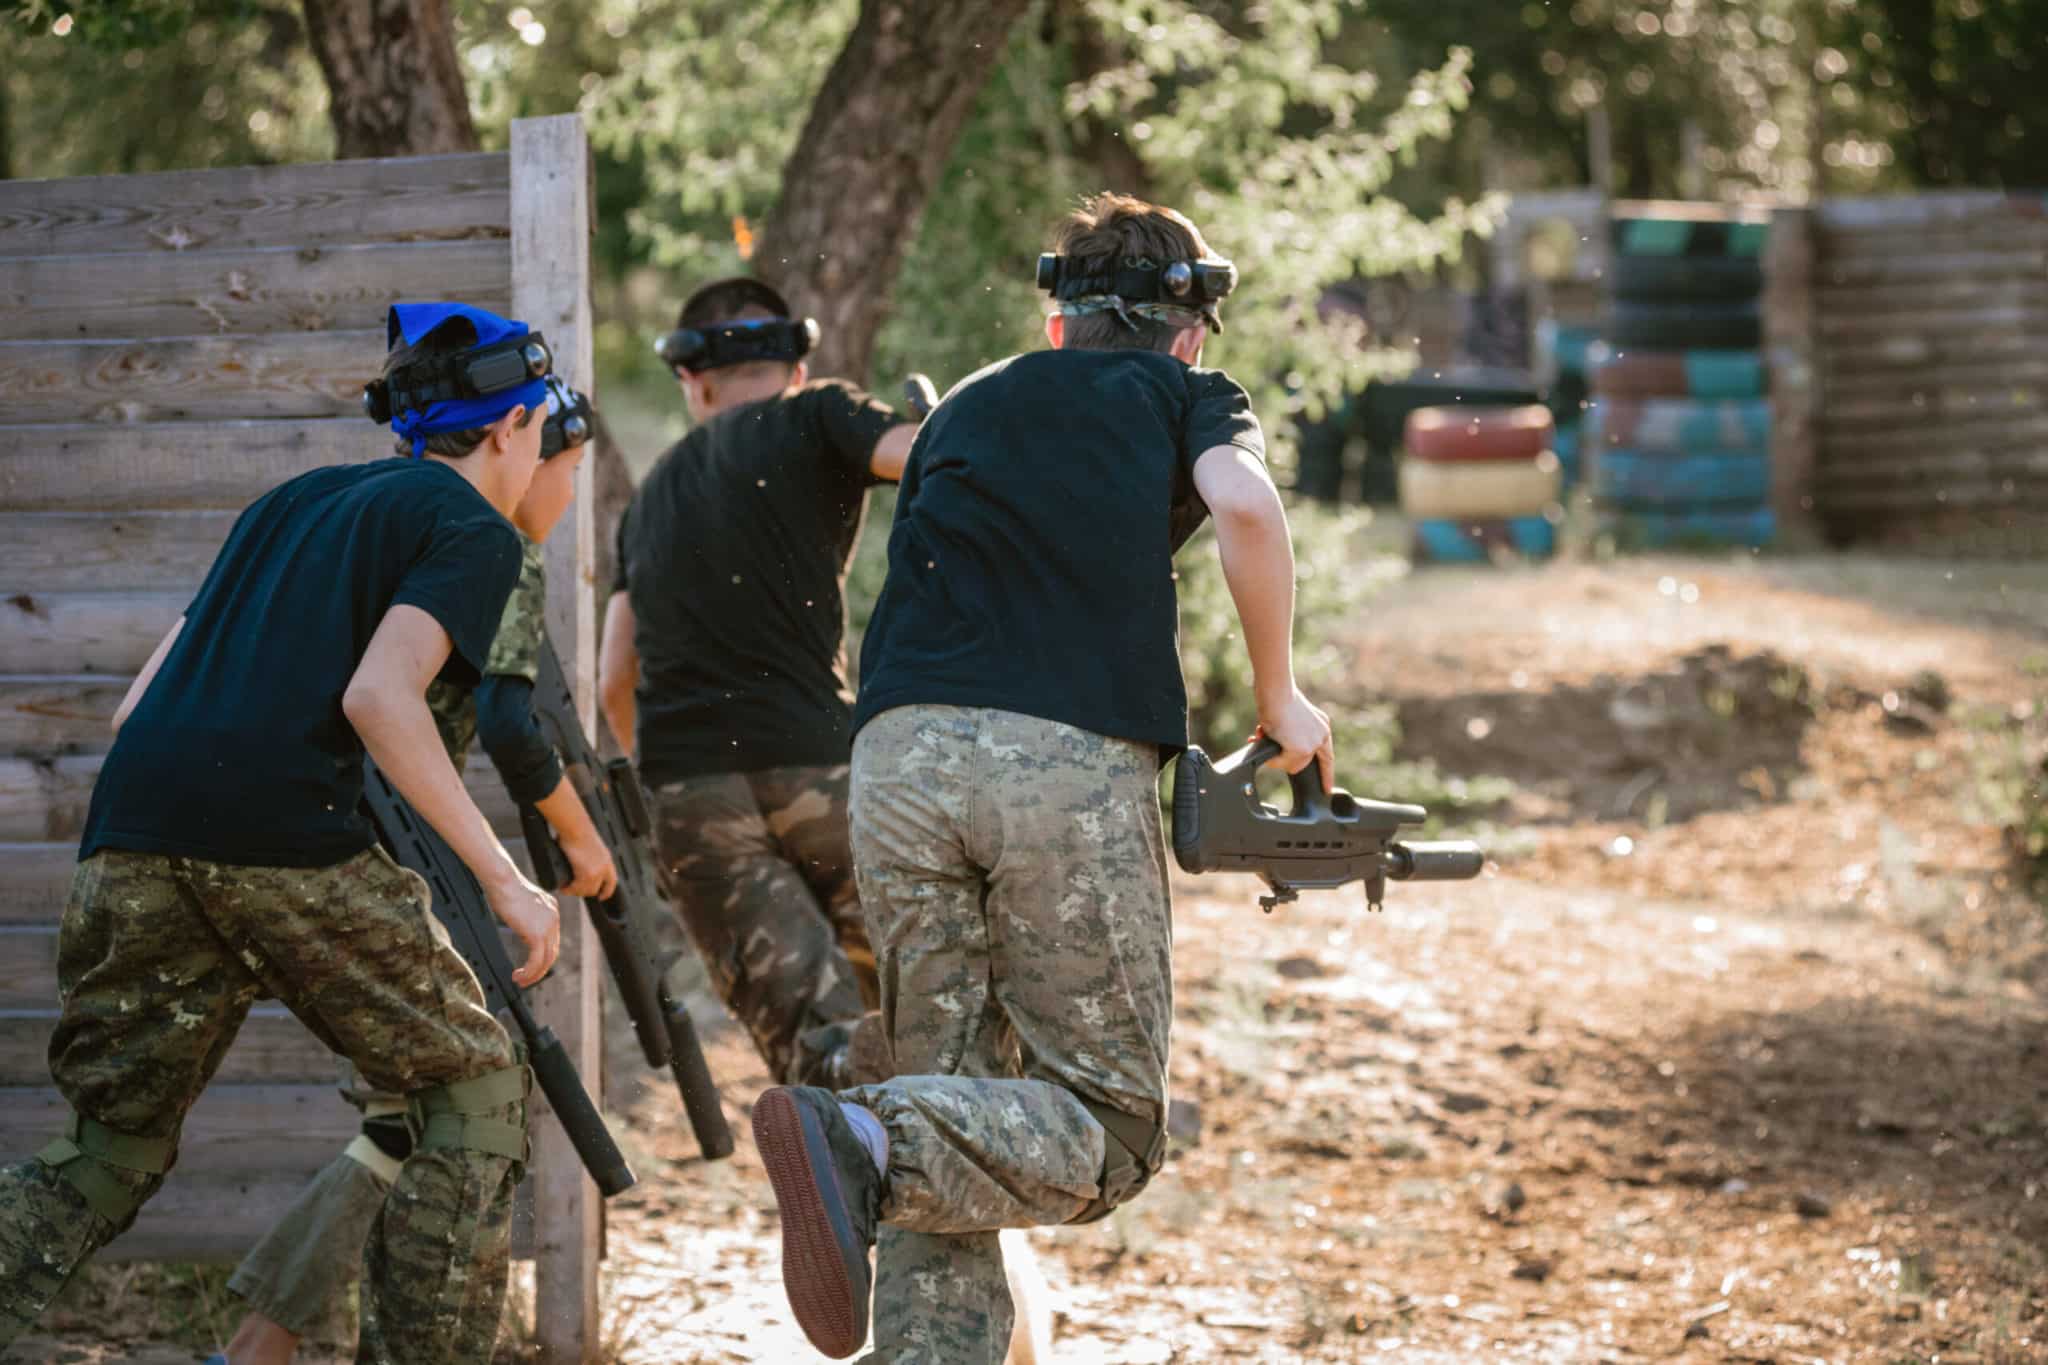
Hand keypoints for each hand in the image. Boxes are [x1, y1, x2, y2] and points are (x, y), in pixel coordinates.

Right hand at [485, 867, 560, 986]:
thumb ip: (526, 917)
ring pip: (546, 959)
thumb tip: (523, 929)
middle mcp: (554, 918)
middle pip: (552, 952)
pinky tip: (518, 975)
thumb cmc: (505, 888)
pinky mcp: (538, 934)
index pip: (551, 940)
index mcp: (551, 910)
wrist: (502, 880)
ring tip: (520, 981)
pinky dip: (529, 972)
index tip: (529, 967)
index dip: (541, 957)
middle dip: (539, 970)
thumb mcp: (521, 904)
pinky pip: (537, 960)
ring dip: (533, 975)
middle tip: (525, 979)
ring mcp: (549, 926)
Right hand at [560, 830, 618, 900]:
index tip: (602, 896)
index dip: (607, 891)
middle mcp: (604, 867)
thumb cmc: (579, 831)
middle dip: (584, 891)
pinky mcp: (585, 874)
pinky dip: (568, 889)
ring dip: (575, 891)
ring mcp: (596, 872)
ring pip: (585, 891)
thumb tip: (580, 864)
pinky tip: (563, 887)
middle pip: (596, 889)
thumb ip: (591, 857)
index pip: (612, 881)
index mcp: (607, 860)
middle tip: (573, 889)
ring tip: (567, 888)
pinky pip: (576, 888)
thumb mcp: (592, 846)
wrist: (576, 827)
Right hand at [1255, 687, 1334, 793]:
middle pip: (1301, 762)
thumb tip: (1278, 755)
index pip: (1326, 756)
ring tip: (1266, 733)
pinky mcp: (1302, 750)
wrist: (1276, 691)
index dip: (1326, 774)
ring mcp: (1312, 744)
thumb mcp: (1289, 718)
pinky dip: (1271, 755)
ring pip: (1290, 764)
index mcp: (1321, 726)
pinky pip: (1281, 763)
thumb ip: (1290, 736)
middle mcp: (1321, 736)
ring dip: (1275, 754)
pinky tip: (1266, 737)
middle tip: (1270, 739)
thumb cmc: (1277, 698)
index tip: (1327, 789)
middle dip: (1283, 757)